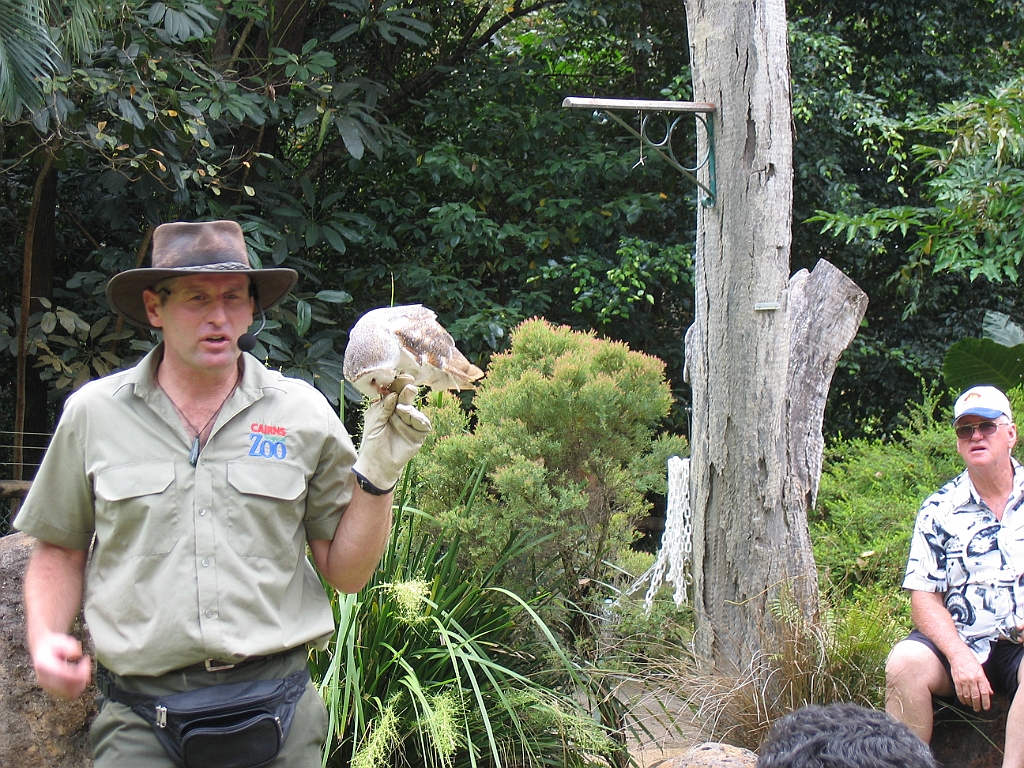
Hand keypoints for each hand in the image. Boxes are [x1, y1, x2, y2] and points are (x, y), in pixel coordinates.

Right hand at [30, 630, 90, 698]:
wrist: (42, 649)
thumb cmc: (53, 644)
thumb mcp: (62, 639)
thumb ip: (70, 646)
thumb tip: (76, 655)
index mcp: (44, 665)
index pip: (63, 675)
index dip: (79, 671)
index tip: (86, 659)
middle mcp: (44, 679)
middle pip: (68, 687)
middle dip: (82, 677)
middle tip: (86, 664)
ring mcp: (47, 686)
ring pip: (70, 693)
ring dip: (81, 682)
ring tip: (83, 668)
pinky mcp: (52, 690)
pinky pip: (70, 693)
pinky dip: (78, 685)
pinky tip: (79, 674)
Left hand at [352, 375, 431, 490]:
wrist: (377, 463)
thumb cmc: (372, 442)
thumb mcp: (374, 421)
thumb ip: (383, 407)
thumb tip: (394, 394)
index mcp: (389, 408)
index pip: (395, 393)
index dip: (398, 385)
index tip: (401, 377)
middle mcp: (401, 413)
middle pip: (406, 398)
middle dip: (407, 391)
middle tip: (408, 386)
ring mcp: (410, 423)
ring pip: (415, 410)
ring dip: (409, 407)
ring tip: (402, 409)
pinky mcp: (419, 434)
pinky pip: (423, 423)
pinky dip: (418, 418)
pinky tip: (410, 416)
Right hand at [949, 649, 992, 711]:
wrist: (958, 654)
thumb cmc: (971, 662)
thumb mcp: (981, 671)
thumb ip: (986, 683)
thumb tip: (990, 693)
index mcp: (980, 677)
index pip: (985, 692)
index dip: (986, 702)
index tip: (986, 707)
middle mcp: (972, 679)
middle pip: (976, 696)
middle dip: (977, 705)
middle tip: (978, 709)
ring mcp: (963, 680)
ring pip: (967, 696)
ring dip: (970, 703)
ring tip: (972, 706)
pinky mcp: (956, 680)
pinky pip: (959, 692)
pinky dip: (962, 699)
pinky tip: (964, 701)